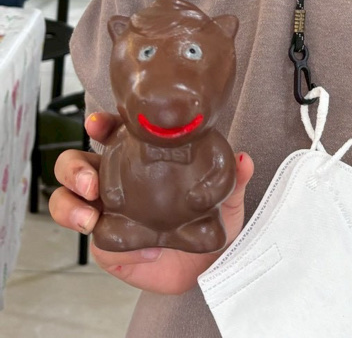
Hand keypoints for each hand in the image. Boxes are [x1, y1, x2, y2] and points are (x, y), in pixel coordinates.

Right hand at [49, 112, 253, 294]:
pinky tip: (115, 237)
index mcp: (142, 157)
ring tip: (89, 214)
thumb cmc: (213, 221)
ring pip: (67, 198)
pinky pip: (91, 237)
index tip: (99, 124)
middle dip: (74, 168)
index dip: (100, 124)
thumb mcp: (228, 199)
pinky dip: (96, 236)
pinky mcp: (108, 241)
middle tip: (92, 181)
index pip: (113, 132)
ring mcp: (108, 210)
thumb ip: (234, 180)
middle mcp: (118, 179)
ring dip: (69, 203)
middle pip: (75, 163)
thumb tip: (244, 160)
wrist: (210, 266)